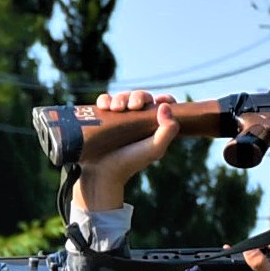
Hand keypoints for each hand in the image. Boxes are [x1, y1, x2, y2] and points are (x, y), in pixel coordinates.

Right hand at [73, 90, 182, 212]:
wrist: (101, 173)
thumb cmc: (129, 163)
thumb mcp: (155, 149)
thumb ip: (168, 131)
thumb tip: (164, 106)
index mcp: (152, 126)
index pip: (163, 106)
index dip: (164, 99)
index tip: (158, 100)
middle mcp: (136, 121)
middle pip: (141, 97)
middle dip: (137, 97)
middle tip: (133, 106)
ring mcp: (118, 119)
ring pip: (122, 97)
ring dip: (120, 97)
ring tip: (115, 108)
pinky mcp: (101, 119)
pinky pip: (104, 101)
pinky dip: (105, 99)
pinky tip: (104, 106)